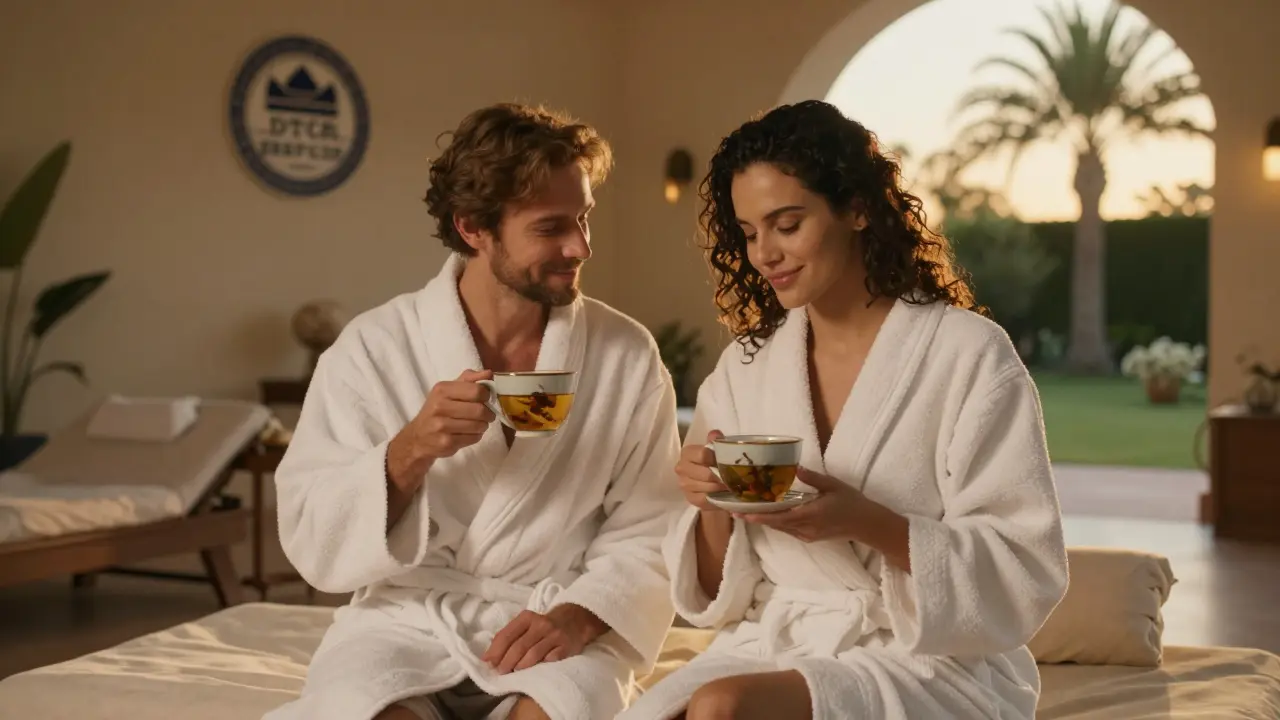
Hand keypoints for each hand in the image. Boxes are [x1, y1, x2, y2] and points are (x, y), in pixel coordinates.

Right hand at [387, 369, 495, 486]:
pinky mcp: (446, 442)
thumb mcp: (448, 390)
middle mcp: (440, 406)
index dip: (487, 396)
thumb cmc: (437, 410)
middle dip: (488, 414)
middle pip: (479, 410)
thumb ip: (469, 380)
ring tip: (477, 424)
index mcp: (442, 389)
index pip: (477, 391)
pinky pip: (473, 438)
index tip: (486, 399)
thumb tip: (489, 374)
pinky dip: (476, 436)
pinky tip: (468, 433)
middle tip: (487, 415)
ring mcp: (442, 426)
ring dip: (483, 426)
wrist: (417, 437)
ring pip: (478, 425)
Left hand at [483, 604, 607, 673]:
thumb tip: (487, 658)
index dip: (496, 651)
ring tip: (514, 674)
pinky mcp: (567, 646)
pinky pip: (552, 658)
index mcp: (526, 618)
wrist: (575, 619)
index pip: (507, 635)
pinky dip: (543, 665)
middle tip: (500, 673)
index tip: (488, 664)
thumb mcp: (526, 624)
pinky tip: (537, 671)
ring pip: (534, 653)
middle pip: (519, 646)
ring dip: (521, 666)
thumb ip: (508, 637)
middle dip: (507, 662)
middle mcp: (541, 625)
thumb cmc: (544, 626)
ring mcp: (555, 636)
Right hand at [675, 430, 726, 511]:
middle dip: (721, 476)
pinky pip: (706, 499)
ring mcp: (684, 485)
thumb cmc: (713, 461)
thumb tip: (715, 434)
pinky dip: (717, 496)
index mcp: (687, 453)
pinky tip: (724, 493)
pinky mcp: (690, 498)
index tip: (728, 462)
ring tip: (732, 485)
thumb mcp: (716, 449)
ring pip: (708, 487)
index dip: (716, 458)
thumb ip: (716, 441)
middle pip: (706, 473)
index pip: (702, 454)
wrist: (708, 480)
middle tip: (735, 477)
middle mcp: (681, 468)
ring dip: (721, 487)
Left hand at [735, 467, 865, 542]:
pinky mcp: (809, 538)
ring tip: (746, 512)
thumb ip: (813, 479)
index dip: (761, 516)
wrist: (866, 524)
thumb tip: (795, 468)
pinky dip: (777, 522)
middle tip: (735, 511)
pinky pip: (789, 530)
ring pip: (781, 528)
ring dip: (764, 521)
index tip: (744, 513)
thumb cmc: (851, 502)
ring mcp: (807, 535)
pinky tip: (767, 515)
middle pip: (776, 524)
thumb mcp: (833, 486)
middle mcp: (806, 528)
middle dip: (756, 518)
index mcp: (811, 514)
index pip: (780, 517)